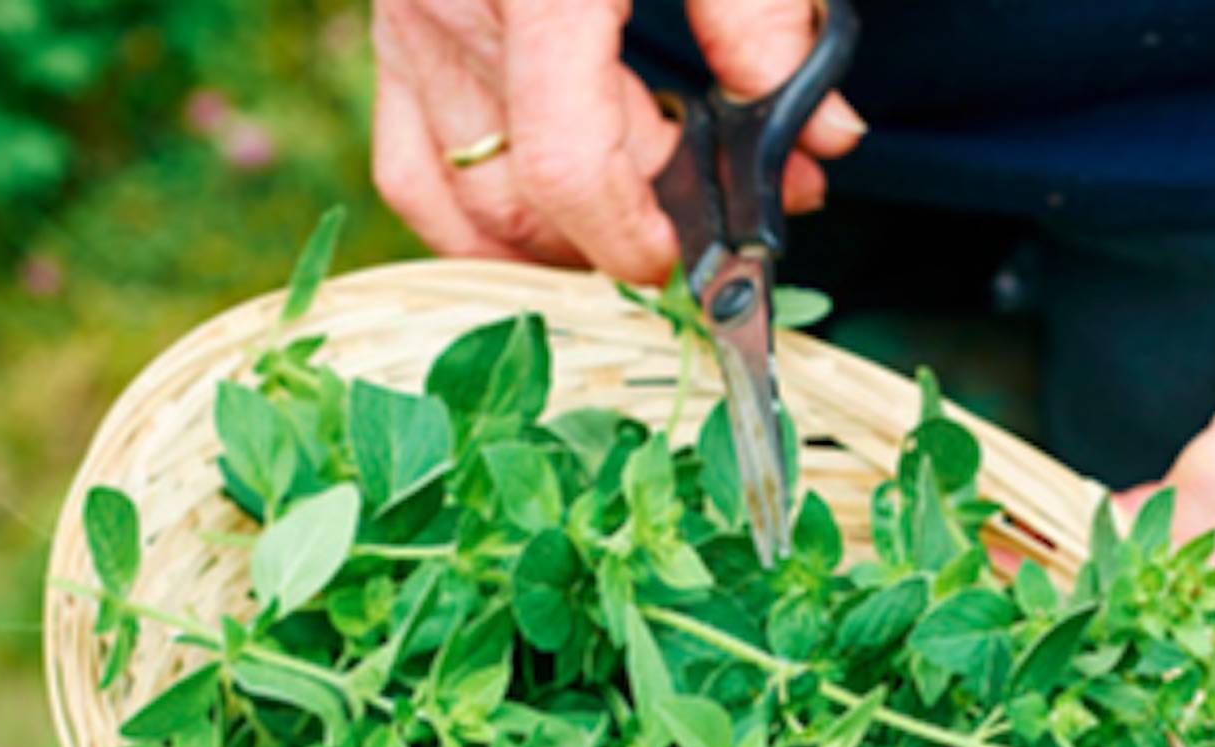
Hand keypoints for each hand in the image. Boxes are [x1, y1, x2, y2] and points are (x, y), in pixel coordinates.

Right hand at [371, 0, 864, 281]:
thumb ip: (764, 17)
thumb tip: (821, 132)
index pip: (567, 166)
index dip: (639, 238)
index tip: (711, 255)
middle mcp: (453, 10)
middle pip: (522, 197)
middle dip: (628, 232)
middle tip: (729, 205)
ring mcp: (407, 23)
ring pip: (459, 198)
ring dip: (555, 238)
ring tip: (648, 210)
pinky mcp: (392, 28)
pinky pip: (411, 161)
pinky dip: (475, 212)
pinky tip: (555, 212)